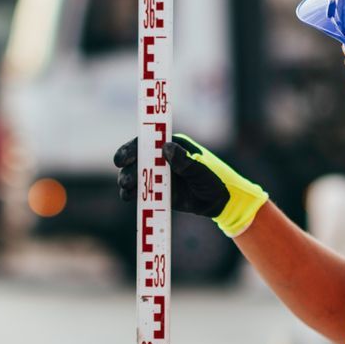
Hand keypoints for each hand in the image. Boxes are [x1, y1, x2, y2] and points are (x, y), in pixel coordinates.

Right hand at [114, 134, 269, 236]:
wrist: (221, 202)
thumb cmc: (215, 181)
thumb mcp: (202, 172)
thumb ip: (186, 161)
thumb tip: (166, 147)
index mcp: (174, 146)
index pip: (149, 141)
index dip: (133, 147)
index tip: (123, 158)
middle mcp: (163, 157)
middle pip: (138, 158)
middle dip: (128, 168)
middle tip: (125, 181)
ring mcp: (159, 174)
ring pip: (136, 174)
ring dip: (128, 181)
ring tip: (127, 191)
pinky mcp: (158, 190)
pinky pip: (141, 190)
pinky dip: (133, 193)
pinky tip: (129, 197)